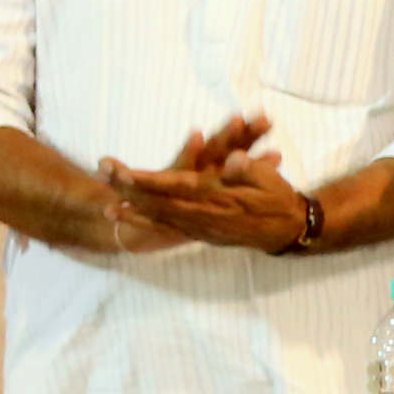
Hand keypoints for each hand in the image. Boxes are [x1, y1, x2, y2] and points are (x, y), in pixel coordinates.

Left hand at [98, 116, 311, 251]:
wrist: (289, 230)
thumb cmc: (279, 200)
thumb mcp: (269, 180)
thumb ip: (247, 170)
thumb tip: (234, 159)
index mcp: (217, 198)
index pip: (176, 187)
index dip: (149, 181)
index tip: (124, 172)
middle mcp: (204, 215)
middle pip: (159, 203)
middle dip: (130, 191)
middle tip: (104, 177)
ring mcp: (201, 228)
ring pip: (159, 218)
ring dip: (132, 211)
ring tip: (106, 208)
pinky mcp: (200, 234)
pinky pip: (166, 228)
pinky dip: (144, 222)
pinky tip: (126, 216)